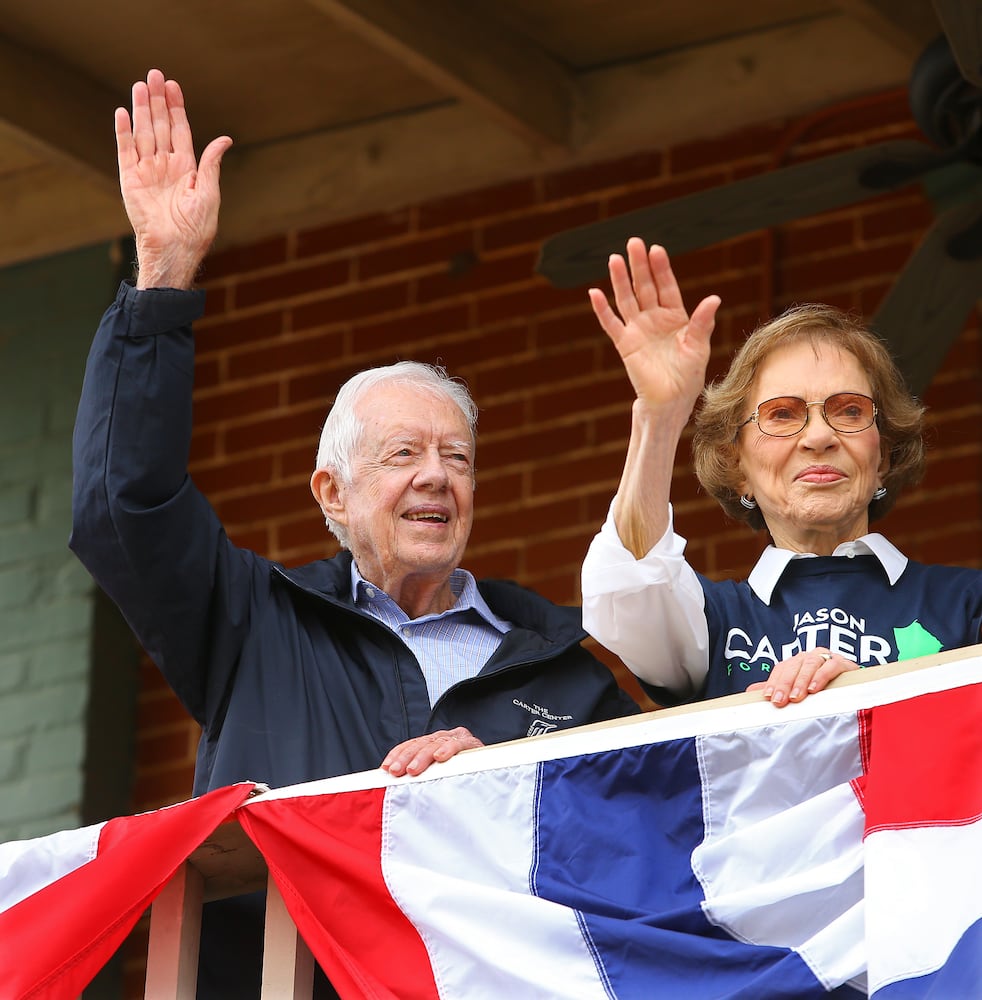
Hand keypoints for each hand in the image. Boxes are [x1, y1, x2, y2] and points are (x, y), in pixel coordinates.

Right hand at [116, 69, 231, 288]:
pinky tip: (123, 113)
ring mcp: (147, 171)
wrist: (175, 248)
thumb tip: (225, 139)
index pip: (180, 130)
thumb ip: (211, 163)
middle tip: (154, 74)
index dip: (177, 108)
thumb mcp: (210, 192)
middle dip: (158, 101)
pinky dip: (124, 132)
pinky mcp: (130, 179)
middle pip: (160, 126)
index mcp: (186, 168)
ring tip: (140, 85)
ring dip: (142, 109)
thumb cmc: (196, 228)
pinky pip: (125, 151)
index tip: (173, 85)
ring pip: (143, 133)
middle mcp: (165, 166)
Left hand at [380, 727, 483, 776]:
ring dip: (422, 757)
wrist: (492, 770)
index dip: (397, 754)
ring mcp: (457, 738)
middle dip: (406, 757)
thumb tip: (396, 782)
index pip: (411, 744)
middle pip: (420, 743)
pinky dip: (448, 750)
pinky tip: (440, 757)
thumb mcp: (438, 774)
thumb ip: (423, 773)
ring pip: (435, 743)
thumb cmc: (462, 777)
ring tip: (413, 770)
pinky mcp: (472, 743)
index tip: (386, 767)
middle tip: (396, 771)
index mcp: (433, 742)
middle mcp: (443, 737)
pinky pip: (458, 744)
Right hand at [588, 238, 719, 416]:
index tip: (656, 249)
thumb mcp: (698, 347)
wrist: (670, 401)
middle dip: (639, 265)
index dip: (661, 269)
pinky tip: (594, 293)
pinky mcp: (625, 344)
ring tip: (614, 259)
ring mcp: (638, 330)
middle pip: (645, 287)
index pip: (667, 286)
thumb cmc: (688, 376)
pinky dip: (602, 309)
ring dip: (620, 280)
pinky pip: (611, 324)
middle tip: (633, 242)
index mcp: (675, 317)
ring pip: (627, 299)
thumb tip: (713, 298)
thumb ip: (702, 322)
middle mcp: (655, 319)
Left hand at [748, 649, 858, 706]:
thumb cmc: (824, 688)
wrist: (856, 685)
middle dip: (785, 684)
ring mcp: (827, 657)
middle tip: (780, 701)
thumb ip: (778, 689)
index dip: (774, 682)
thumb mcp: (800, 690)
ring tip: (797, 697)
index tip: (768, 697)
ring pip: (809, 664)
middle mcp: (809, 656)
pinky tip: (815, 689)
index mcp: (797, 662)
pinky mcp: (844, 663)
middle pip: (793, 666)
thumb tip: (750, 692)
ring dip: (802, 681)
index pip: (781, 669)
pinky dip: (822, 676)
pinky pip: (831, 666)